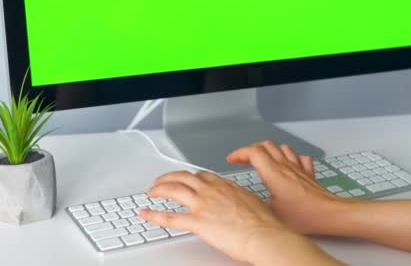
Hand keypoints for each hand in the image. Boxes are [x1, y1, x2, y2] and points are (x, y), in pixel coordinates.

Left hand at [140, 171, 337, 265]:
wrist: (265, 234)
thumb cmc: (264, 223)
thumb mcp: (252, 201)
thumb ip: (240, 198)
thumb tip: (240, 203)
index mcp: (225, 185)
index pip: (201, 175)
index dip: (189, 176)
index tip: (185, 178)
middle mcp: (211, 191)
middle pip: (183, 177)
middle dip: (168, 177)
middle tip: (161, 181)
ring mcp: (202, 205)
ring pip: (173, 190)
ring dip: (159, 189)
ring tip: (151, 192)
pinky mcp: (197, 222)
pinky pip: (170, 217)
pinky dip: (154, 215)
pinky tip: (146, 214)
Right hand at [227, 141, 351, 234]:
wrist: (330, 215)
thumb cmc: (305, 216)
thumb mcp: (272, 213)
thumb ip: (256, 204)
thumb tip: (245, 202)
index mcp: (273, 173)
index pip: (253, 152)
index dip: (239, 153)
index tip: (231, 160)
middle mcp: (285, 166)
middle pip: (265, 145)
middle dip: (251, 149)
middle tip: (243, 159)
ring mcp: (298, 168)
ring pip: (282, 147)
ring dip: (269, 150)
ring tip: (262, 159)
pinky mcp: (308, 173)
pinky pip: (299, 157)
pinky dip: (290, 157)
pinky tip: (288, 164)